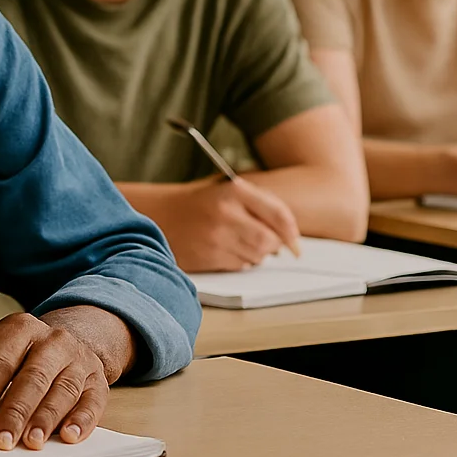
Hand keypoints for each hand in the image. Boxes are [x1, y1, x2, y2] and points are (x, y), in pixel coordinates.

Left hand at [0, 309, 129, 450]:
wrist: (71, 342)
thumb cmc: (21, 358)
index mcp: (18, 329)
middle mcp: (51, 340)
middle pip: (31, 377)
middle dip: (13, 411)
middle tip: (0, 440)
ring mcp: (78, 359)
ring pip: (61, 389)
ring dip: (46, 418)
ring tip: (31, 442)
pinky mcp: (98, 381)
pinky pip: (92, 401)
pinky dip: (82, 420)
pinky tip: (68, 437)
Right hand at [153, 176, 300, 272]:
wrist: (161, 214)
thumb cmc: (202, 203)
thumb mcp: (230, 191)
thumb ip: (263, 205)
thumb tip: (292, 237)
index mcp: (234, 190)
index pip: (279, 214)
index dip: (292, 233)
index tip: (295, 244)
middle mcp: (225, 212)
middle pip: (269, 241)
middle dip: (272, 246)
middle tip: (265, 243)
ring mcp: (215, 236)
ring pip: (256, 256)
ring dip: (255, 254)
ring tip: (239, 242)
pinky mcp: (207, 255)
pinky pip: (239, 266)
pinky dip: (239, 261)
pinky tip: (225, 249)